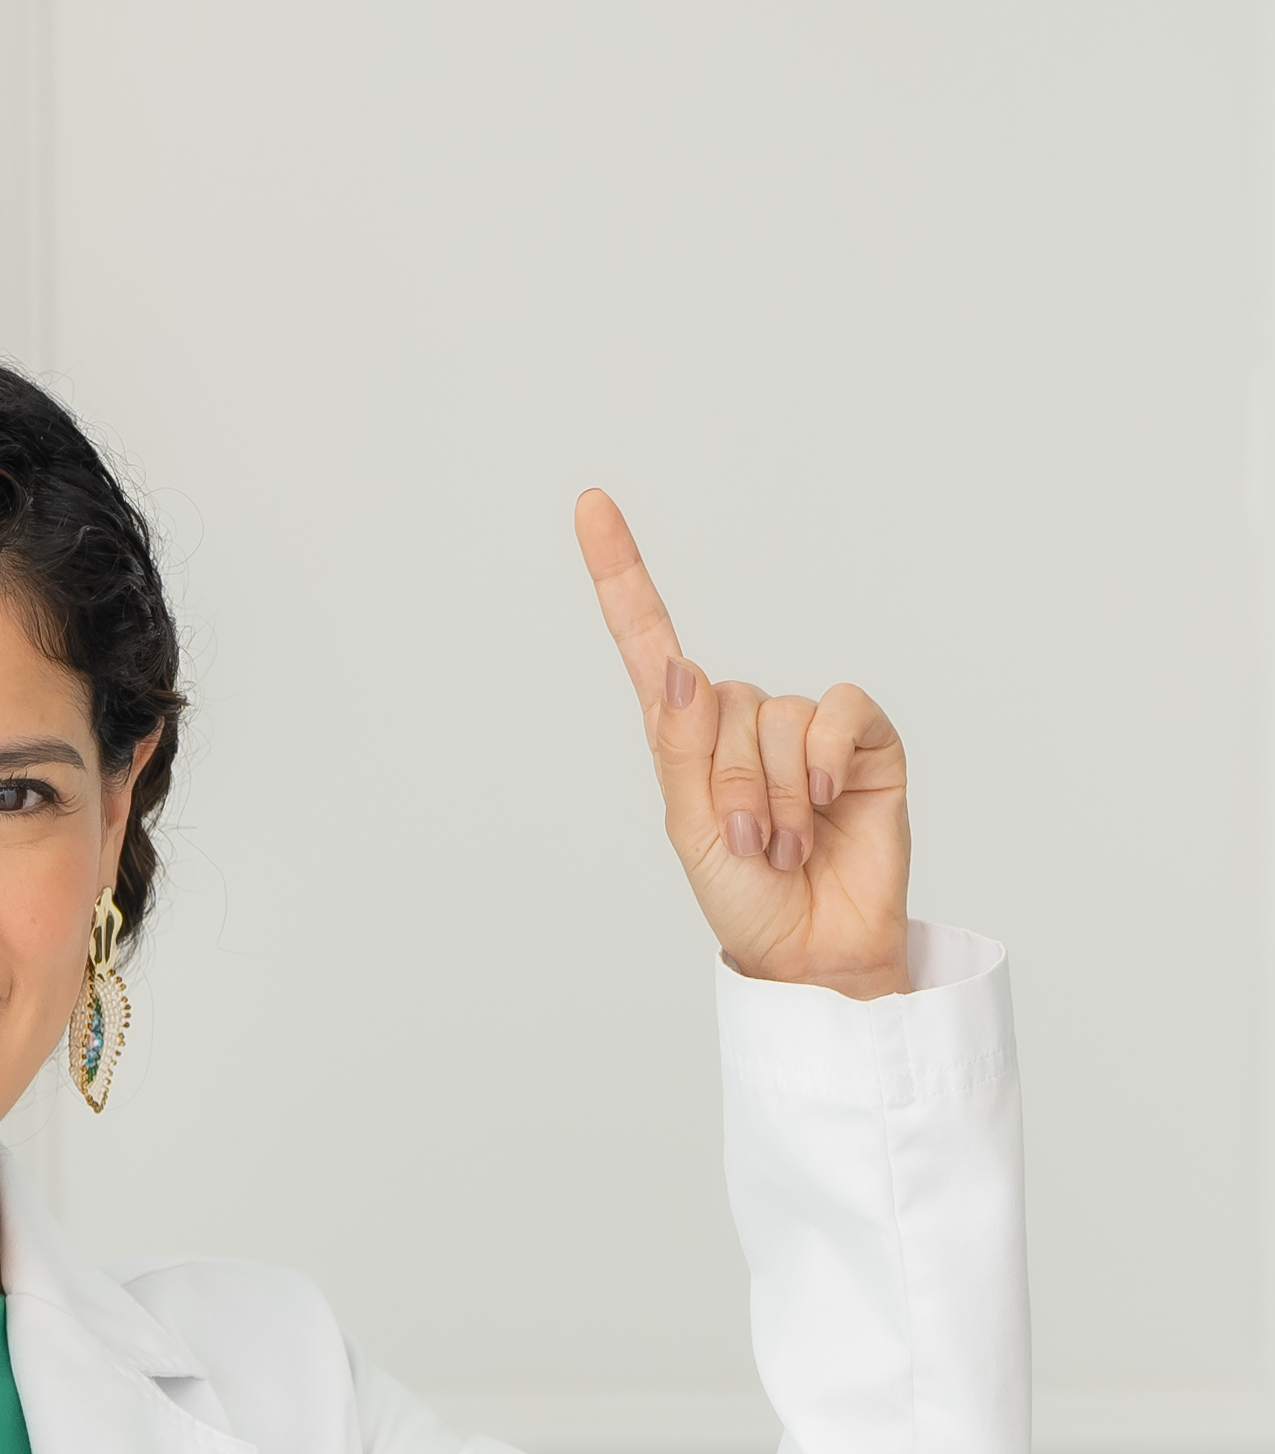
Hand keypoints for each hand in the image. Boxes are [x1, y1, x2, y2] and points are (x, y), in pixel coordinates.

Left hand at [577, 488, 908, 1000]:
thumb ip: (682, 750)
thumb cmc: (746, 895)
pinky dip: (823, 760)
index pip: (649, 640)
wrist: (815, 948)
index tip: (591, 505)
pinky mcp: (861, 738)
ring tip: (788, 846)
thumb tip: (683, 669)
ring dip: (778, 795)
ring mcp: (804, 726)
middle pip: (720, 703)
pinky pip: (835, 711)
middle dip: (731, 785)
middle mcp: (742, 717)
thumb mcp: (693, 831)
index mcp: (685, 736)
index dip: (621, 573)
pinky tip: (827, 803)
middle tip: (752, 845)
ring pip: (776, 719)